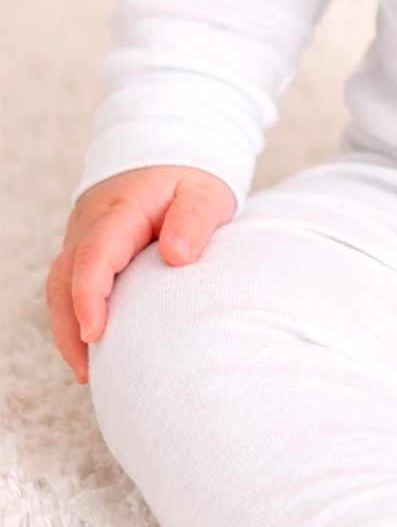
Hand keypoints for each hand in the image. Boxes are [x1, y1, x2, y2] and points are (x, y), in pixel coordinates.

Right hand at [46, 165, 236, 386]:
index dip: (89, 295)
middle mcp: (91, 224)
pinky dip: (74, 315)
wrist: (171, 156)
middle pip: (64, 277)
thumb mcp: (205, 192)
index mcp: (120, 210)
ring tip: (88, 370)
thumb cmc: (191, 179)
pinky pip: (70, 284)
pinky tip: (93, 347)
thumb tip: (177, 256)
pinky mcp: (87, 249)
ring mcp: (83, 237)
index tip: (95, 332)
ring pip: (60, 285)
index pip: (94, 254)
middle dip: (69, 324)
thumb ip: (194, 219)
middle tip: (88, 369)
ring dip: (67, 326)